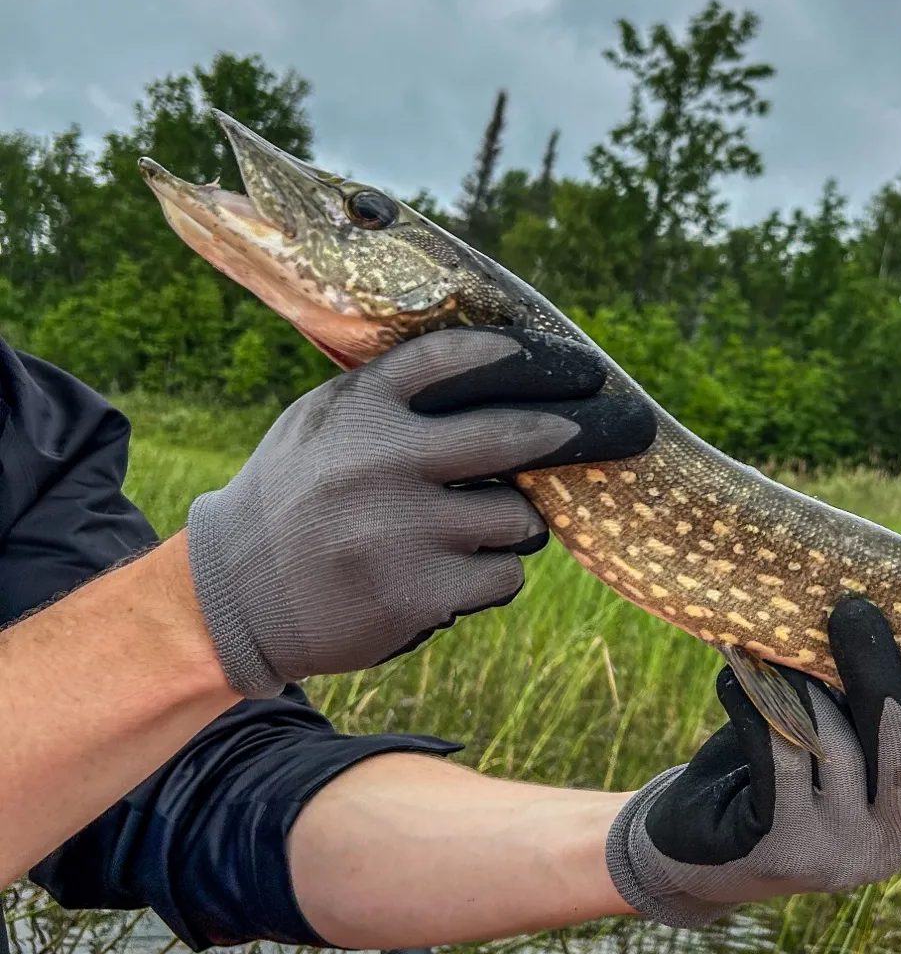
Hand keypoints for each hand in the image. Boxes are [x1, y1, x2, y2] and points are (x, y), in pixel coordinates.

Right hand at [187, 325, 655, 696]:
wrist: (232, 594)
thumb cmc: (292, 499)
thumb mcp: (318, 423)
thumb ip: (386, 394)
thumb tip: (486, 364)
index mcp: (359, 410)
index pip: (454, 360)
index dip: (524, 359)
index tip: (576, 365)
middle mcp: (382, 463)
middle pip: (514, 436)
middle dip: (574, 431)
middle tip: (614, 426)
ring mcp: (403, 530)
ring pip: (520, 522)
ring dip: (518, 527)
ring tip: (473, 530)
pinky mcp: (420, 593)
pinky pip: (503, 578)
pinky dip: (492, 576)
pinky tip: (449, 575)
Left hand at [606, 597, 900, 924]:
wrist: (696, 855)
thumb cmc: (771, 777)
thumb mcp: (832, 745)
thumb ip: (862, 707)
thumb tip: (874, 609)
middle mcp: (890, 841)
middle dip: (879, 672)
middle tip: (853, 611)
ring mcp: (839, 853)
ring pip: (835, 746)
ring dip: (802, 685)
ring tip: (771, 647)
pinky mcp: (785, 849)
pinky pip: (778, 756)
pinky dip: (757, 706)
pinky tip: (734, 678)